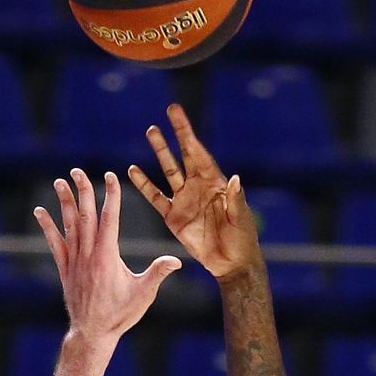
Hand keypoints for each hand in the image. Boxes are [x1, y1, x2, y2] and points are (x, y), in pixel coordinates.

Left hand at [34, 168, 180, 375]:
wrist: (93, 334)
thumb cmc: (120, 315)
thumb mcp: (143, 295)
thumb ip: (157, 274)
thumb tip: (176, 261)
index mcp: (107, 257)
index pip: (109, 219)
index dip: (110, 196)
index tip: (110, 176)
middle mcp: (88, 255)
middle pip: (85, 216)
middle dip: (82, 191)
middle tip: (78, 171)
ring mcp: (74, 261)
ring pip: (69, 226)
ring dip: (64, 203)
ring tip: (60, 182)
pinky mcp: (65, 269)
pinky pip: (55, 244)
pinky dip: (47, 227)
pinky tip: (40, 212)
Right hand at [129, 104, 263, 283]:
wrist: (231, 263)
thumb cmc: (242, 239)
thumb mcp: (241, 218)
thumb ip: (235, 199)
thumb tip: (235, 179)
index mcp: (214, 182)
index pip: (199, 152)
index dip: (187, 133)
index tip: (177, 114)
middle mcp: (198, 186)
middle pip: (183, 154)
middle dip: (176, 133)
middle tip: (168, 112)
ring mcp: (184, 199)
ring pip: (169, 169)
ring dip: (160, 151)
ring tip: (151, 131)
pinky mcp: (173, 217)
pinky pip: (156, 197)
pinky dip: (144, 185)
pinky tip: (133, 171)